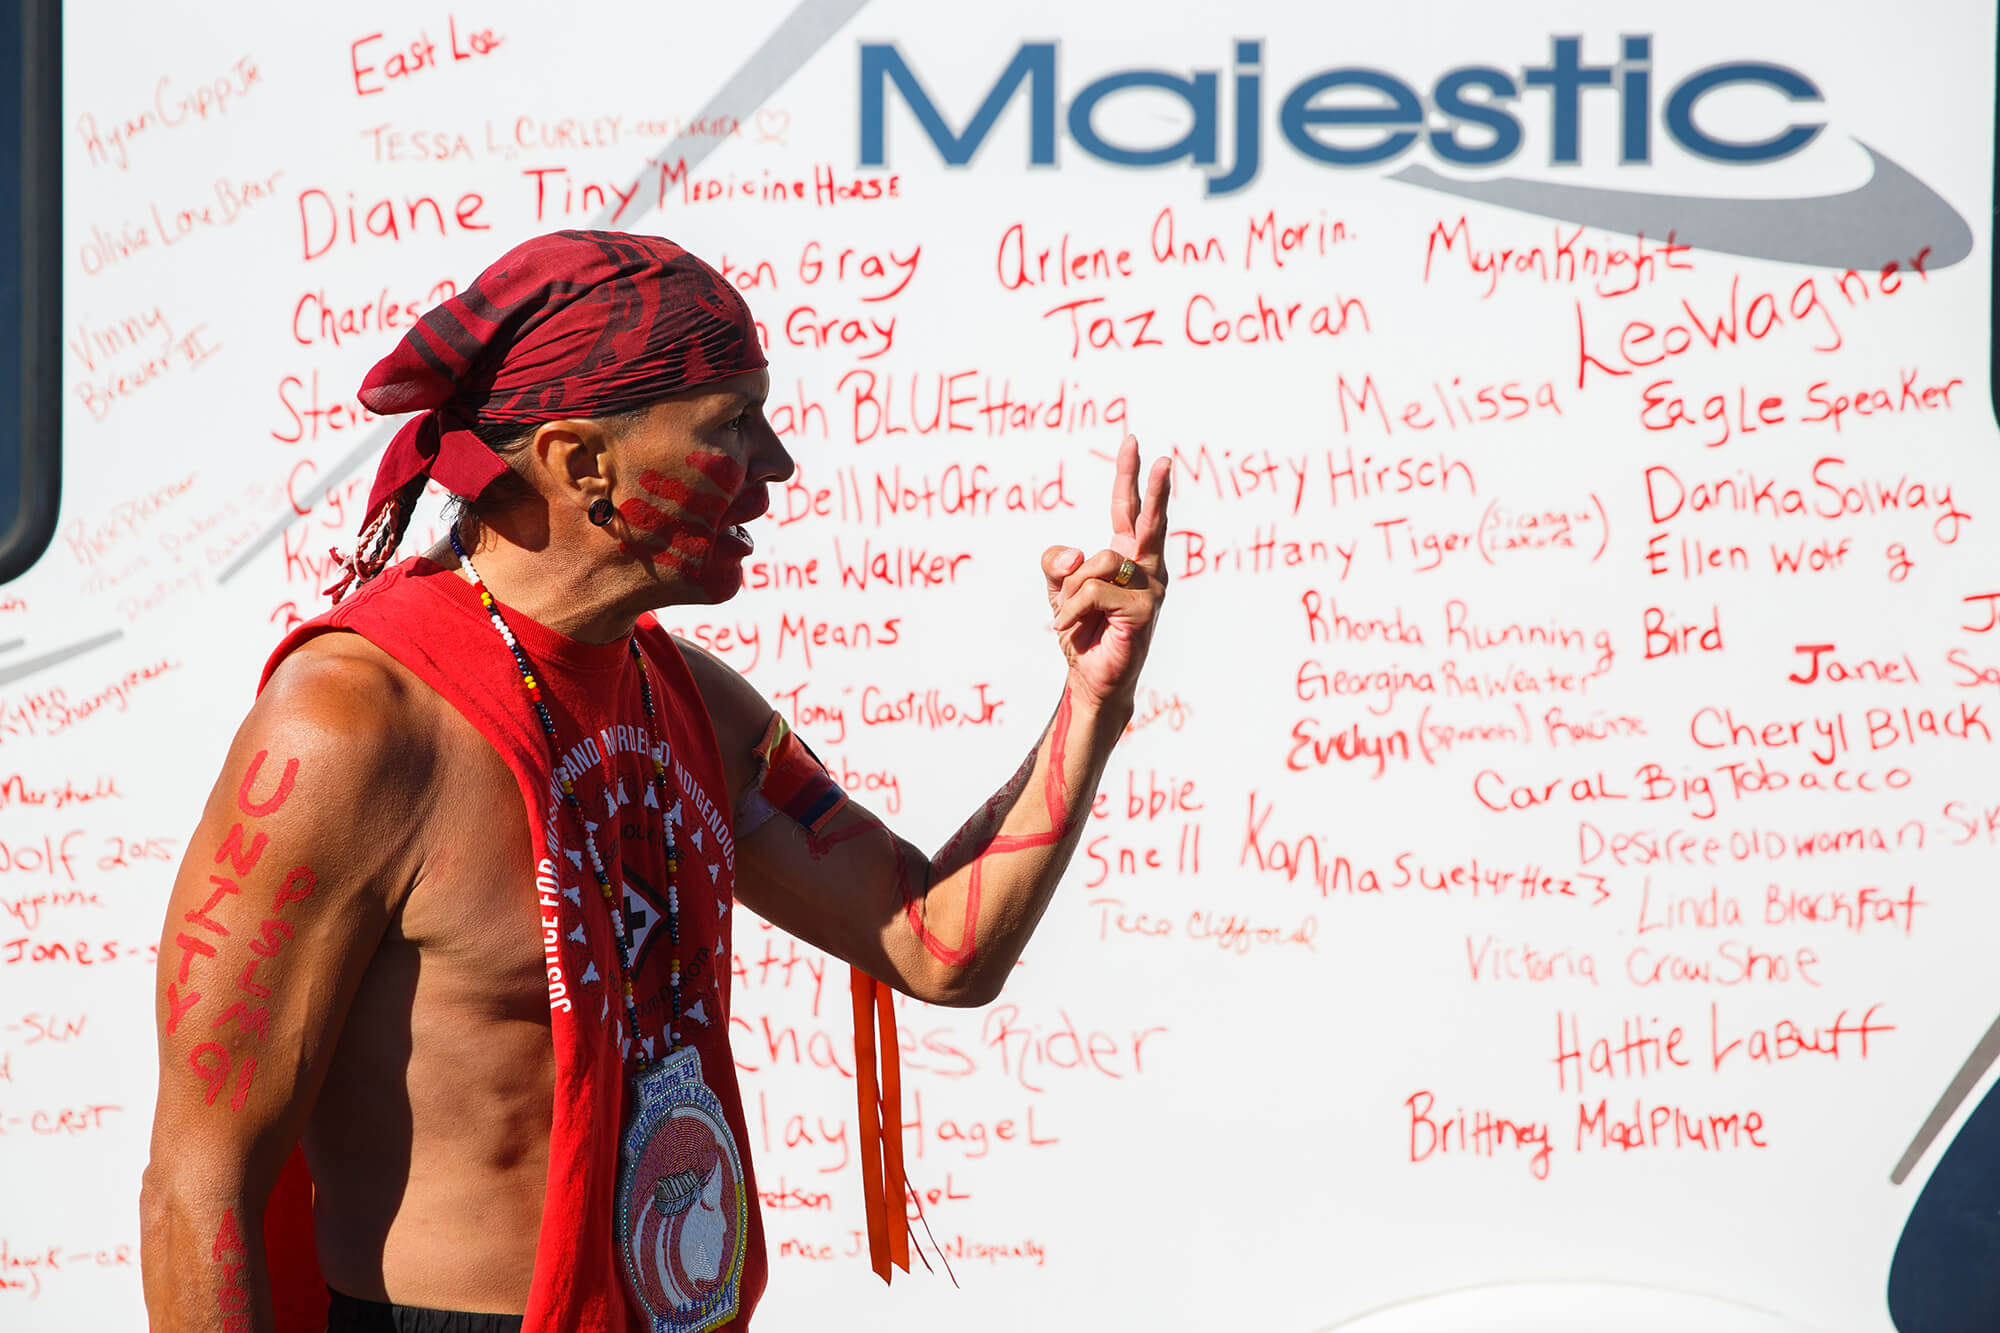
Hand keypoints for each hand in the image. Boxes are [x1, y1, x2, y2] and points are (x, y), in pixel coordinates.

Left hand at [1041, 434, 1170, 711]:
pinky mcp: (1144, 609)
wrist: (1091, 678)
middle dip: (1153, 487)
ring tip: (1069, 617)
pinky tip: (1069, 627)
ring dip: (1073, 590)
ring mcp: (1150, 589)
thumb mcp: (1060, 590)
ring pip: (1099, 562)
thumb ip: (1058, 564)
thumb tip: (1074, 552)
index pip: (1128, 509)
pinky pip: (1094, 591)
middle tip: (1161, 457)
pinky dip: (1073, 608)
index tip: (1133, 441)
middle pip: (1148, 519)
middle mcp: (1146, 568)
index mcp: (1128, 557)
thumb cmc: (1082, 632)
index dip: (1129, 476)